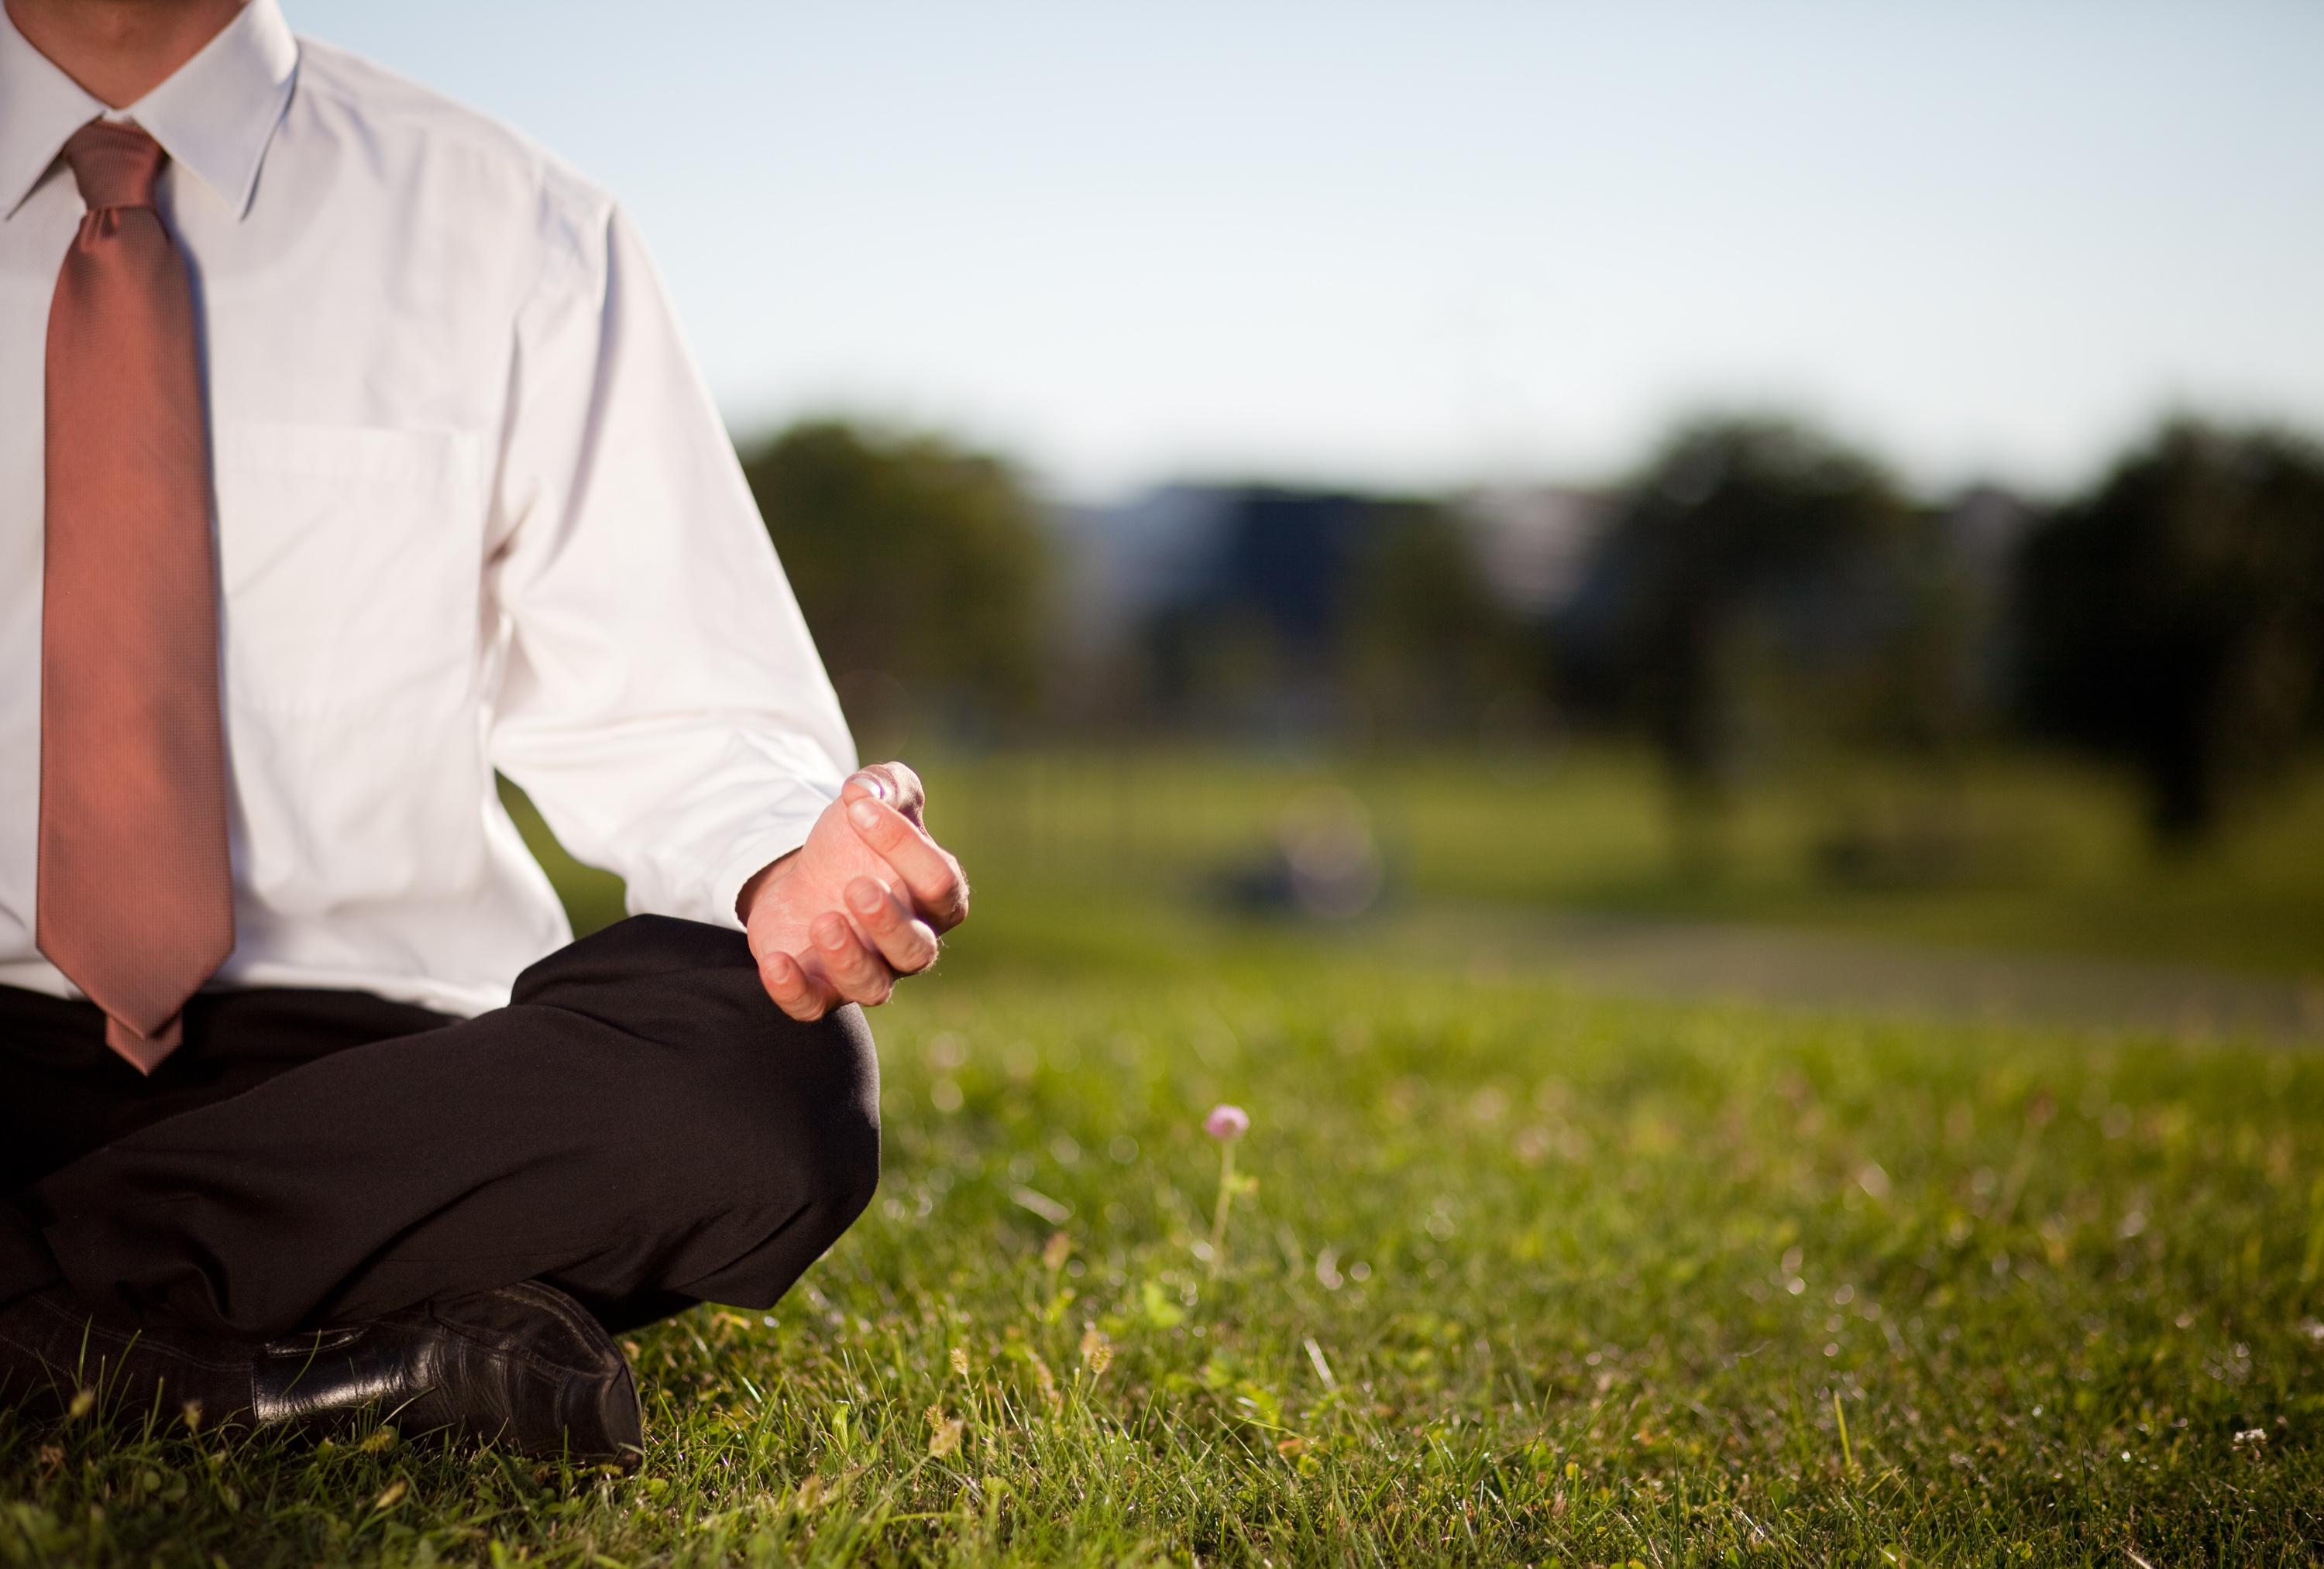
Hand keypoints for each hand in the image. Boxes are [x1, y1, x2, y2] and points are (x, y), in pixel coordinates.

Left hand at [737, 761, 968, 1020]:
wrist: (806, 874)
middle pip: (917, 949)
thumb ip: (887, 784)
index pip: (939, 881)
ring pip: (873, 987)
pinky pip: (813, 1008)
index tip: (855, 806)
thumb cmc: (854, 841)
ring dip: (849, 959)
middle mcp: (909, 942)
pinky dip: (794, 992)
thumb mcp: (875, 799)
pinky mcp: (820, 988)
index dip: (903, 845)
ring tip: (822, 922)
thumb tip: (868, 790)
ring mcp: (867, 970)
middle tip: (855, 887)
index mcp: (935, 897)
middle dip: (888, 922)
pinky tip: (775, 962)